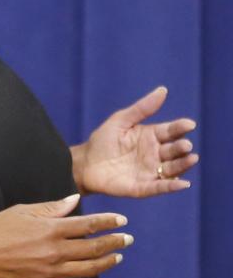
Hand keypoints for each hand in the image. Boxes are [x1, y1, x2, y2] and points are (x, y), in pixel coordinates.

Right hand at [0, 195, 130, 277]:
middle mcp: (55, 251)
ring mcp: (51, 271)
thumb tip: (74, 200)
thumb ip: (52, 208)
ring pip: (88, 269)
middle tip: (127, 238)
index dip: (107, 222)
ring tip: (117, 257)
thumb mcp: (23, 211)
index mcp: (50, 229)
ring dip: (106, 263)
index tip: (121, 219)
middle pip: (93, 248)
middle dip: (113, 242)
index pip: (87, 225)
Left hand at [72, 86, 198, 196]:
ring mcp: (150, 171)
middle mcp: (155, 154)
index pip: (171, 131)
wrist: (84, 163)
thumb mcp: (121, 121)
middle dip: (182, 147)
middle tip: (185, 144)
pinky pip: (159, 187)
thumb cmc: (103, 140)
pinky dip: (172, 186)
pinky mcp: (143, 187)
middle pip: (174, 150)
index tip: (189, 124)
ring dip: (183, 165)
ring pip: (172, 169)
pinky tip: (182, 184)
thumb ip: (142, 108)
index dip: (180, 127)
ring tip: (191, 159)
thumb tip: (163, 90)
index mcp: (152, 136)